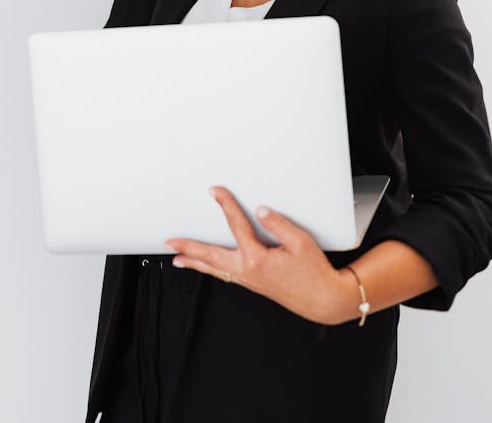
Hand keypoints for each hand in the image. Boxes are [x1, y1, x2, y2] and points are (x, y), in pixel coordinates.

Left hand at [164, 185, 350, 324]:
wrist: (322, 299)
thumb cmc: (314, 273)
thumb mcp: (301, 243)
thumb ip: (278, 224)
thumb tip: (260, 211)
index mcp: (257, 259)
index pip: (236, 226)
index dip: (225, 205)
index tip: (216, 191)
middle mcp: (247, 271)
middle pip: (211, 256)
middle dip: (188, 248)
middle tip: (170, 242)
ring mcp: (249, 280)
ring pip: (215, 269)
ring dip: (194, 263)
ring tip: (177, 258)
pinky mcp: (254, 283)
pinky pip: (225, 275)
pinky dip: (211, 270)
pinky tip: (208, 267)